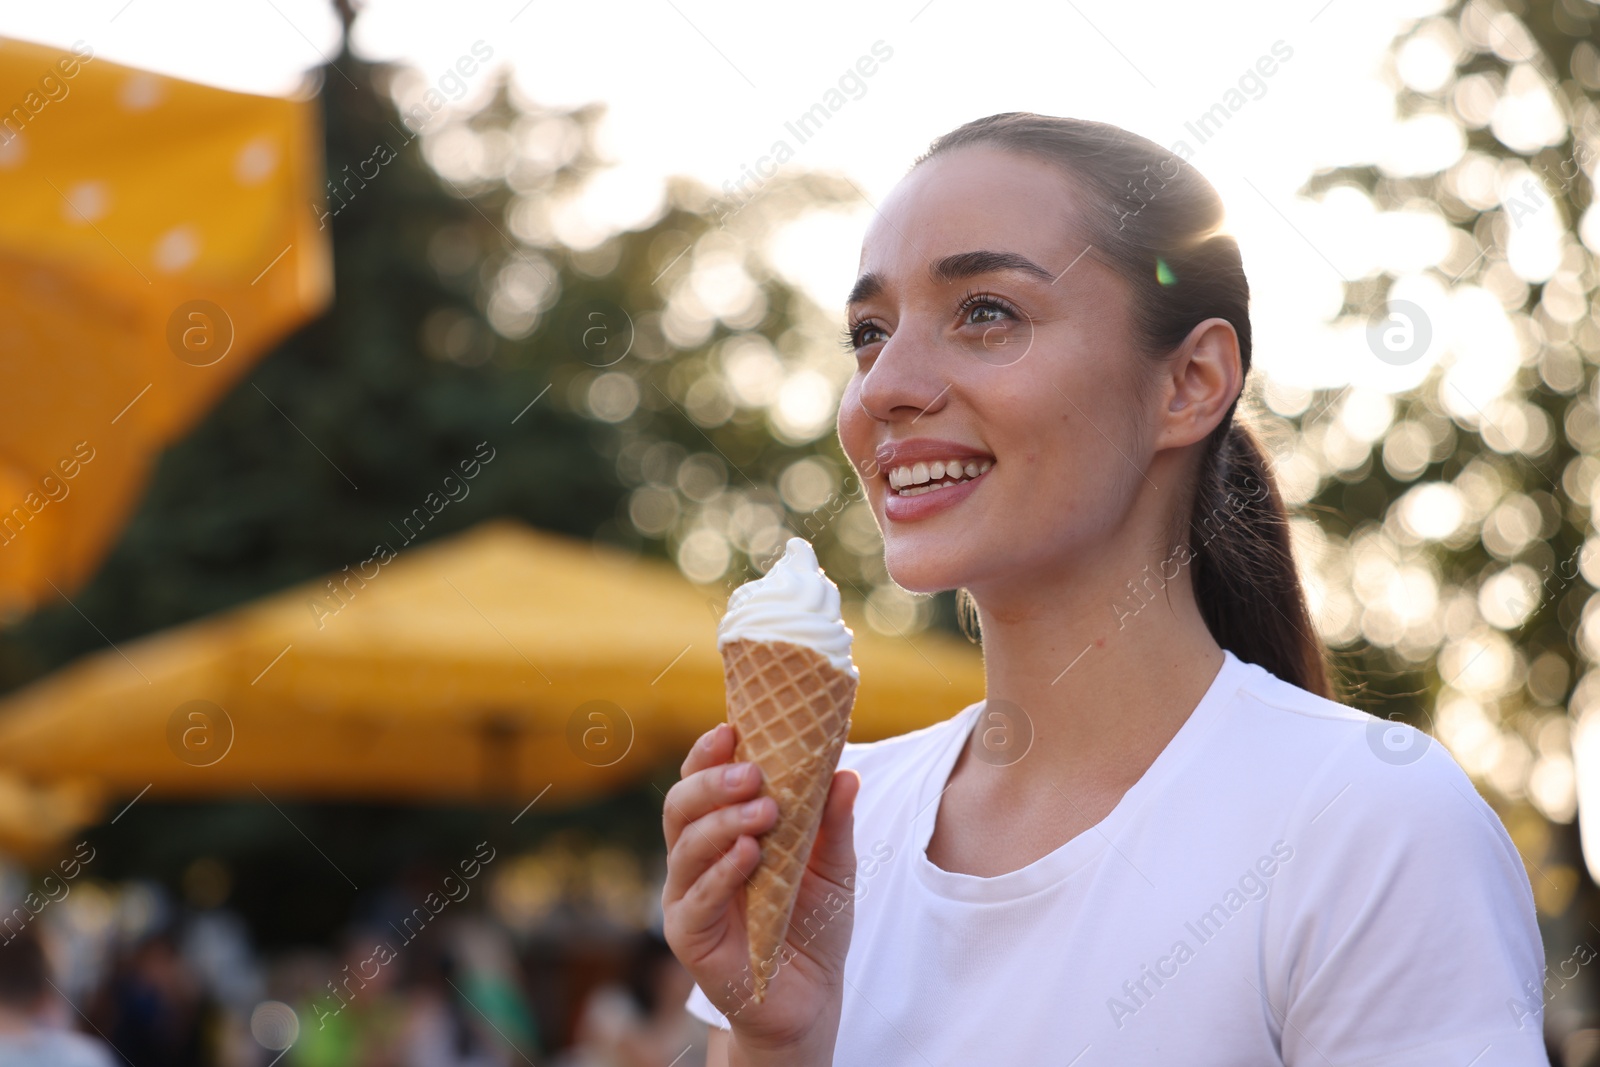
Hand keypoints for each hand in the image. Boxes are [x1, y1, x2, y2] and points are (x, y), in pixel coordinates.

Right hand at [662, 722, 859, 1060]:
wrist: (810, 998)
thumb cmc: (813, 923)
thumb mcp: (833, 866)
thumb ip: (833, 822)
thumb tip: (846, 771)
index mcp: (722, 830)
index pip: (701, 780)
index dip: (708, 752)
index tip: (732, 728)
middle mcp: (695, 857)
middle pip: (681, 805)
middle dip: (712, 782)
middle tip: (753, 772)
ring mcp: (685, 896)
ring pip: (684, 845)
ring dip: (722, 821)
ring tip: (764, 810)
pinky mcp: (688, 935)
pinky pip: (696, 897)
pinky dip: (721, 873)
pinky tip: (749, 856)